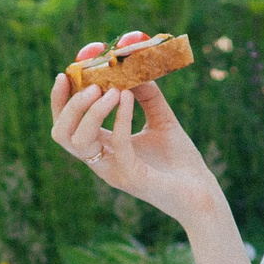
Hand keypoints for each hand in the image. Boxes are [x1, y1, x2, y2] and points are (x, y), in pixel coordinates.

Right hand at [50, 65, 220, 226]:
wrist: (203, 193)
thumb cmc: (181, 162)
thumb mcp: (162, 121)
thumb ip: (148, 97)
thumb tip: (134, 70)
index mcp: (102, 149)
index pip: (67, 125)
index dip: (59, 100)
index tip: (65, 74)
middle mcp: (102, 162)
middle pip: (63, 134)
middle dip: (70, 105)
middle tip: (92, 84)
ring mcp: (114, 172)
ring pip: (80, 142)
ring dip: (91, 112)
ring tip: (112, 91)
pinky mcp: (133, 178)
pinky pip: (117, 145)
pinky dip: (119, 118)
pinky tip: (128, 99)